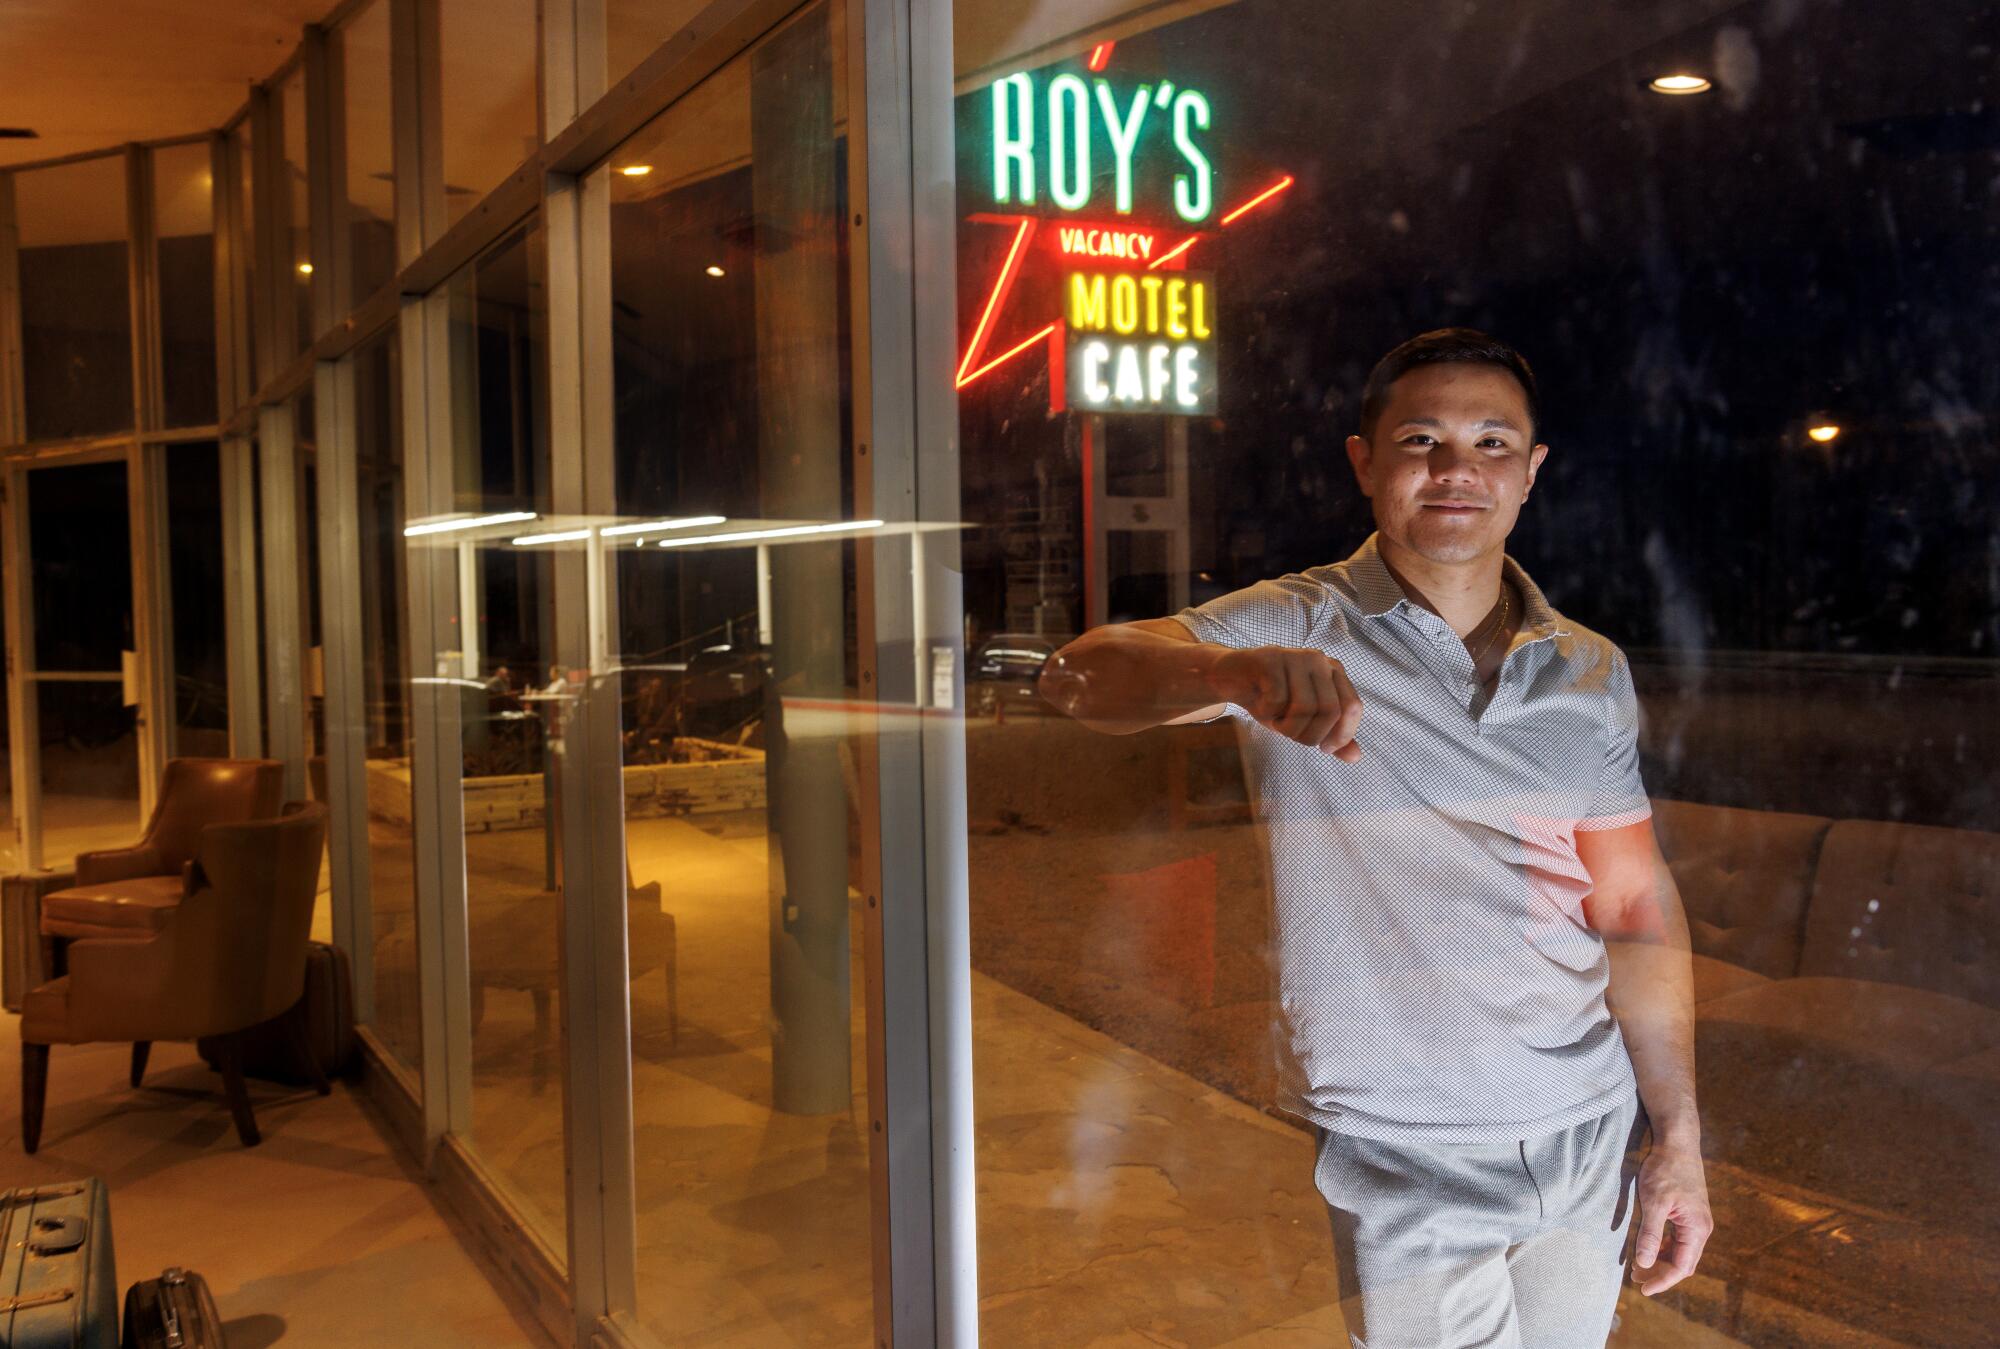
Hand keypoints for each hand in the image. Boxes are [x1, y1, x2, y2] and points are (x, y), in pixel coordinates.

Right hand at [1210, 646, 1362, 758]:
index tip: (1324, 748)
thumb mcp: (1303, 721)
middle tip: (1291, 736)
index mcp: (1333, 672)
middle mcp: (1319, 660)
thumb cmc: (1270, 699)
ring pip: (1304, 707)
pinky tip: (1262, 707)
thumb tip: (1355, 757)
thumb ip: (1330, 735)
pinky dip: (1268, 713)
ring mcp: (1295, 656)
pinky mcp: (1270, 658)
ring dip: (1287, 727)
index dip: (1341, 735)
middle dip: (1310, 735)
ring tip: (1276, 721)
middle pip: (1330, 710)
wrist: (1229, 677)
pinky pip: (1277, 700)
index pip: (1352, 707)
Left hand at [1630, 1141, 1712, 1295]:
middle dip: (1660, 1273)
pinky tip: (1646, 1249)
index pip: (1681, 1267)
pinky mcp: (1686, 1213)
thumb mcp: (1654, 1202)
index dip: (1662, 1280)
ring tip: (1637, 1267)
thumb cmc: (1665, 1170)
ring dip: (1659, 1261)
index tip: (1643, 1289)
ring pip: (1678, 1251)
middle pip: (1682, 1262)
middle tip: (1635, 1279)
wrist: (1677, 1142)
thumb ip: (1649, 1234)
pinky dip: (1661, 1247)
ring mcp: (1694, 1221)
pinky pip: (1676, 1239)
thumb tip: (1643, 1263)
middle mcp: (1700, 1228)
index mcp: (1697, 1229)